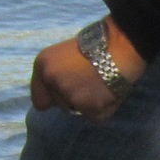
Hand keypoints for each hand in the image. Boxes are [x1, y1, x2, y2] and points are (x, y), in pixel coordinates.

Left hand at [31, 21, 145, 118]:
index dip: (52, 96)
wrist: (120, 47)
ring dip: (88, 103)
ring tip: (101, 85)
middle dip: (72, 97)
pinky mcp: (89, 109)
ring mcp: (70, 97)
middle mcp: (52, 82)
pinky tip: (109, 92)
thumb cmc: (96, 44)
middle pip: (60, 105)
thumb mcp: (64, 53)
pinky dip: (103, 108)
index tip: (64, 92)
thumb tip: (59, 89)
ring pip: (77, 110)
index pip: (39, 99)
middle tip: (89, 81)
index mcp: (43, 65)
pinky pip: (94, 115)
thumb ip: (56, 73)